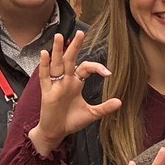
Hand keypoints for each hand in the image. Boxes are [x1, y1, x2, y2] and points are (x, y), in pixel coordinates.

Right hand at [28, 32, 119, 155]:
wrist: (57, 132)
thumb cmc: (71, 121)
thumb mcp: (92, 114)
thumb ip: (105, 108)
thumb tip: (120, 101)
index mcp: (76, 83)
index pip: (87, 68)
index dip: (97, 68)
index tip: (108, 73)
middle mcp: (65, 80)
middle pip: (70, 60)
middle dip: (75, 47)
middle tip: (81, 33)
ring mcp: (55, 84)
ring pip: (56, 64)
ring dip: (58, 50)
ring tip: (60, 36)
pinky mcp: (47, 92)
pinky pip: (44, 76)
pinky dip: (44, 65)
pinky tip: (45, 53)